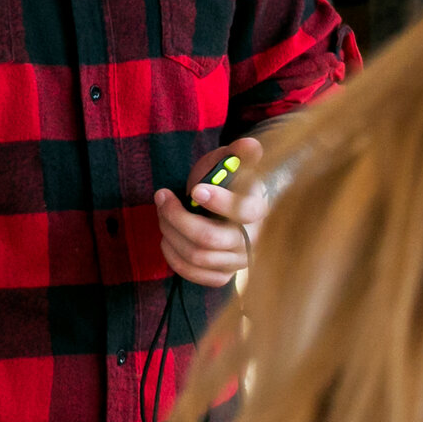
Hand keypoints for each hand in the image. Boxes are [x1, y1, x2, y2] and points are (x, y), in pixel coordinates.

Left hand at [155, 135, 268, 287]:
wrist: (229, 210)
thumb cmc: (229, 184)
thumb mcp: (232, 164)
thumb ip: (240, 154)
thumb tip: (250, 146)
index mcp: (260, 211)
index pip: (245, 212)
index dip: (219, 202)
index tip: (195, 190)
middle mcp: (253, 241)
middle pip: (209, 239)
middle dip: (176, 218)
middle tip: (162, 198)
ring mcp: (238, 261)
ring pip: (196, 256)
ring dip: (169, 233)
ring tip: (162, 215)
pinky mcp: (223, 275)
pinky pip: (195, 275)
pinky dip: (174, 258)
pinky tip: (168, 239)